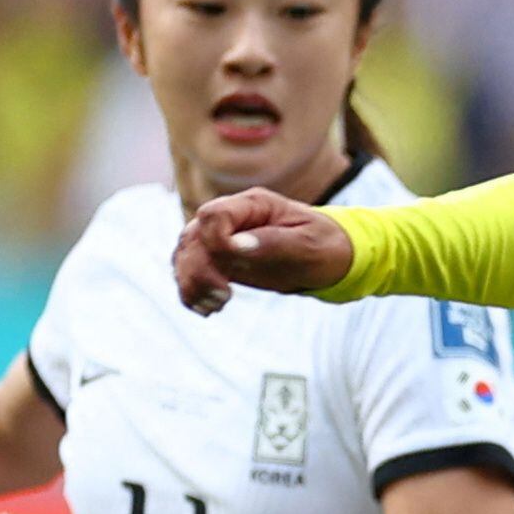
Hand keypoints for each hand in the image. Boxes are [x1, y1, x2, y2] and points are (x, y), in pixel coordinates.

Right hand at [176, 189, 354, 313]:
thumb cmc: (325, 245)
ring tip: (216, 305)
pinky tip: (209, 309)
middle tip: (225, 296)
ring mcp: (221, 239)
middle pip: (191, 238)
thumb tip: (236, 245)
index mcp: (253, 205)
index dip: (217, 242)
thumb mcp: (309, 245)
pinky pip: (190, 272)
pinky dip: (191, 292)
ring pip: (185, 256)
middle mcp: (231, 218)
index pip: (213, 215)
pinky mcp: (219, 261)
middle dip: (200, 271)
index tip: (238, 265)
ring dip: (191, 284)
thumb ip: (273, 243)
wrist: (329, 257)